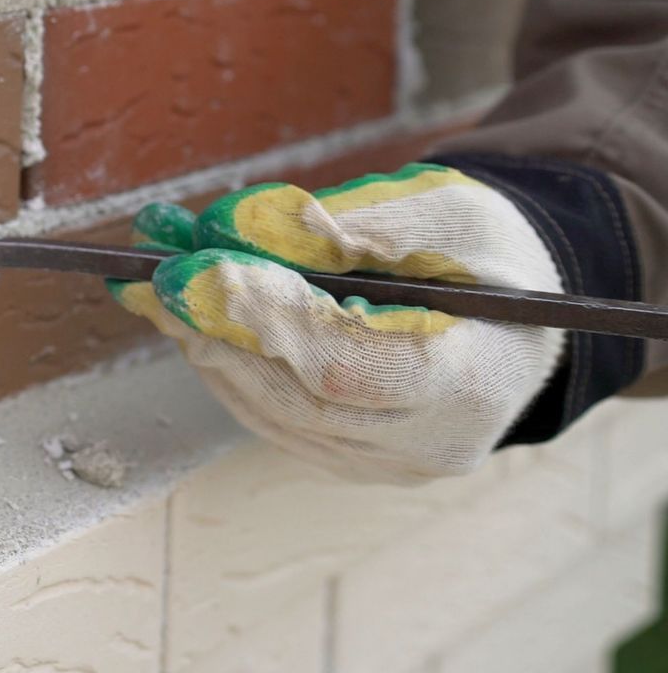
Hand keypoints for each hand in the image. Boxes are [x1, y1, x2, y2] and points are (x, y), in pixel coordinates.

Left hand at [109, 164, 565, 482]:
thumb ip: (343, 223)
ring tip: (155, 283)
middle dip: (211, 328)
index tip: (189, 267)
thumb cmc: (485, 252)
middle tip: (151, 272)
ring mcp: (388, 465)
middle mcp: (431, 443)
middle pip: (293, 398)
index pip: (345, 364)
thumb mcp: (441, 208)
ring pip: (268, 412)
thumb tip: (232, 227)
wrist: (520, 312)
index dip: (259, 316)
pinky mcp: (353, 462)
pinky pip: (271, 418)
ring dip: (203, 343)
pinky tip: (192, 317)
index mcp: (472, 381)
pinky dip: (226, 363)